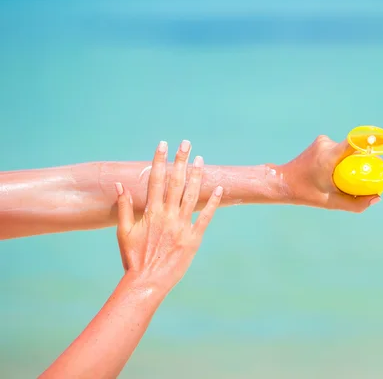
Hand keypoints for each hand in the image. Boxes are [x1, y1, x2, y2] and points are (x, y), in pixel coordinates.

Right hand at [114, 140, 222, 290]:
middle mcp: (167, 216)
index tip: (163, 144)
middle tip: (186, 143)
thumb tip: (120, 185)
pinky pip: (205, 217)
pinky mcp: (193, 239)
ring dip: (197, 176)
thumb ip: (123, 207)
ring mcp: (182, 227)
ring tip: (201, 160)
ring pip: (192, 196)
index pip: (155, 179)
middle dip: (181, 161)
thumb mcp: (123, 232)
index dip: (159, 160)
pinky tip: (219, 189)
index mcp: (151, 212)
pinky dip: (214, 203)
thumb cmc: (133, 258)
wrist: (146, 282)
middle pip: (176, 182)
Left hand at [280, 135, 382, 212]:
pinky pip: (341, 150)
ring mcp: (323, 141)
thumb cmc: (305, 194)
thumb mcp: (331, 202)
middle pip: (358, 149)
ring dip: (356, 162)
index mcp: (328, 156)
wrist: (282, 182)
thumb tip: (377, 197)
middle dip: (372, 162)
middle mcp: (326, 144)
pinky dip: (346, 161)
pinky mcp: (321, 142)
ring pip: (349, 150)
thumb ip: (355, 204)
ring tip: (356, 179)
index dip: (374, 149)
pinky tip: (340, 174)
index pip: (356, 143)